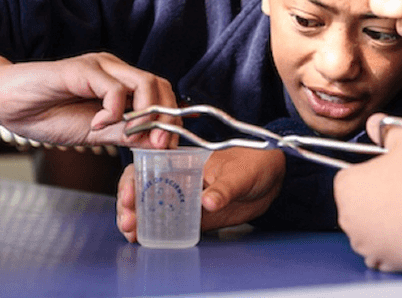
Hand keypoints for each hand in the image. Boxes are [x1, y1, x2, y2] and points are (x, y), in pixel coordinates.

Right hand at [0, 52, 178, 147]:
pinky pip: (112, 87)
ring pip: (144, 83)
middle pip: (159, 85)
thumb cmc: (47, 115)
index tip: (167, 147)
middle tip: (157, 144)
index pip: (161, 93)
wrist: (5, 103)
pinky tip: (96, 125)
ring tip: (128, 134)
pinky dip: (113, 110)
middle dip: (165, 117)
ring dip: (145, 113)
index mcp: (120, 84)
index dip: (170, 119)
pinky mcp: (81, 69)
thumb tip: (158, 143)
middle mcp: (114, 70)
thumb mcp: (95, 133)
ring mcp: (99, 67)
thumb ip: (125, 134)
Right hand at [116, 148, 285, 241]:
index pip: (147, 166)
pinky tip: (143, 239)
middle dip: (129, 205)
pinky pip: (169, 223)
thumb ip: (224, 188)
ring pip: (150, 207)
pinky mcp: (194, 217)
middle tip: (128, 221)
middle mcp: (178, 179)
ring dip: (136, 219)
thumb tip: (207, 202)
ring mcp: (184, 198)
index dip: (132, 180)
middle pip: (141, 189)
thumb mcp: (240, 174)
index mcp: (183, 161)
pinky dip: (153, 231)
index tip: (129, 197)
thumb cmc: (255, 164)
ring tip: (132, 233)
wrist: (273, 179)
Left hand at [335, 113, 401, 271]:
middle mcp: (348, 218)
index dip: (371, 174)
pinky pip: (381, 252)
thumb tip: (375, 124)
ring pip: (369, 230)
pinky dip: (392, 246)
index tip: (389, 174)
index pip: (349, 177)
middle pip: (357, 205)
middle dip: (375, 199)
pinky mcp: (384, 262)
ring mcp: (365, 243)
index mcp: (347, 186)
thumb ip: (386, 129)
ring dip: (383, 224)